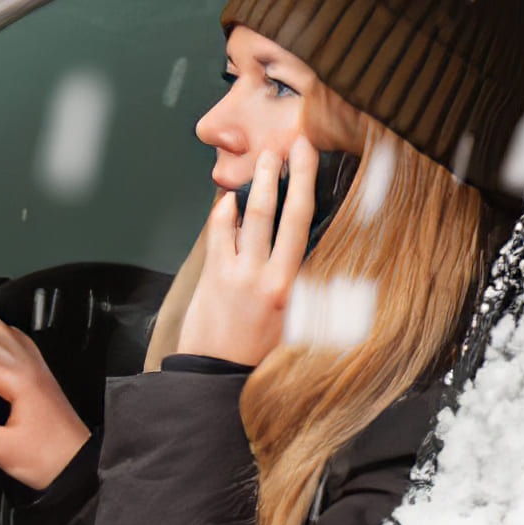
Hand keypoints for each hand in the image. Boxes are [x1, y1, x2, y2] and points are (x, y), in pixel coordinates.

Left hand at [177, 137, 317, 366]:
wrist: (219, 378)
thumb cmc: (259, 355)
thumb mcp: (294, 323)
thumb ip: (299, 284)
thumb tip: (305, 247)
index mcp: (294, 287)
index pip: (306, 226)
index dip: (307, 186)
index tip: (309, 157)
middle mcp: (269, 277)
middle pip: (283, 214)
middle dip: (288, 175)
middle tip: (290, 145)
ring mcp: (239, 275)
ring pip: (252, 218)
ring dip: (258, 184)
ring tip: (264, 160)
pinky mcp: (214, 277)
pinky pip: (219, 235)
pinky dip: (223, 213)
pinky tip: (227, 199)